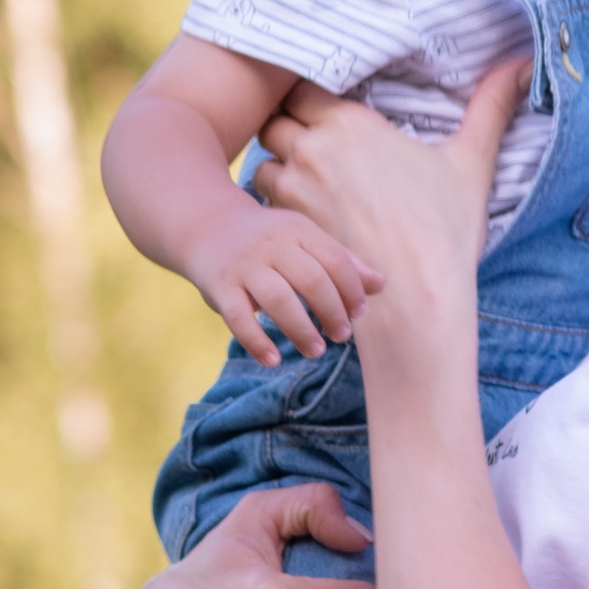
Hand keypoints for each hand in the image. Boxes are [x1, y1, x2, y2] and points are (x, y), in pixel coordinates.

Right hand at [195, 207, 381, 367]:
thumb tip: (380, 285)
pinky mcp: (220, 288)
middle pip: (310, 279)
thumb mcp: (305, 240)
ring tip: (316, 349)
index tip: (358, 314)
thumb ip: (341, 262)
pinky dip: (256, 341)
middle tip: (341, 336)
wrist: (208, 227)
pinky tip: (272, 360)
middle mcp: (272, 245)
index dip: (351, 290)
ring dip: (301, 329)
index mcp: (298, 230)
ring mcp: (244, 266)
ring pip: (278, 299)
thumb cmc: (270, 241)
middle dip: (331, 312)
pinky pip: (238, 318)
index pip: (334, 260)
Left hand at [257, 59, 531, 326]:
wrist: (416, 301)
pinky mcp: (287, 229)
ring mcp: (293, 192)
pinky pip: (264, 203)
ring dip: (277, 164)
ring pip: (263, 162)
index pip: (302, 87)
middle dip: (288, 126)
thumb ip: (491, 105)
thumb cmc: (444, 230)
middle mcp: (312, 150)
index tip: (326, 106)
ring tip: (303, 178)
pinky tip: (301, 212)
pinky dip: (275, 202)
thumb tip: (524, 64)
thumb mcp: (471, 161)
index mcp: (350, 124)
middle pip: (275, 120)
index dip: (309, 95)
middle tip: (311, 140)